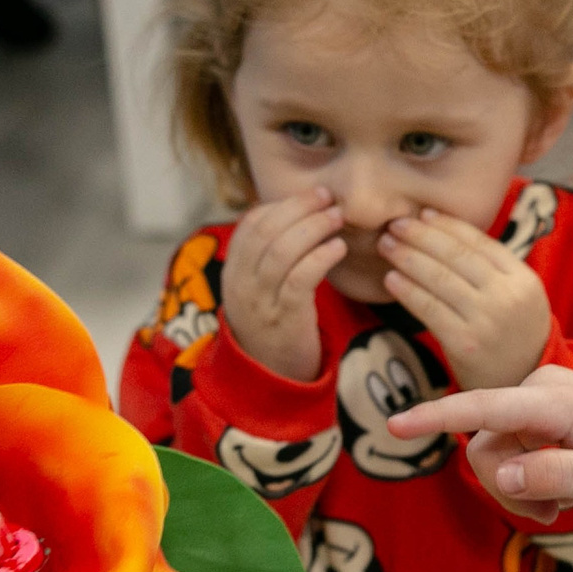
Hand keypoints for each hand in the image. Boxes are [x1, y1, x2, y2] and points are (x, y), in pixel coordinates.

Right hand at [218, 188, 343, 383]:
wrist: (272, 376)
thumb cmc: (275, 321)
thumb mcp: (261, 287)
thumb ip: (271, 253)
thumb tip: (298, 212)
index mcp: (234, 270)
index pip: (252, 223)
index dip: (283, 203)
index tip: (312, 195)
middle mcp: (242, 283)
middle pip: (266, 230)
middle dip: (299, 207)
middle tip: (328, 198)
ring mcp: (261, 302)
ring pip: (282, 250)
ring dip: (313, 227)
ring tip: (337, 218)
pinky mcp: (285, 318)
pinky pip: (300, 278)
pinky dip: (320, 257)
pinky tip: (338, 247)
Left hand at [379, 210, 553, 391]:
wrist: (521, 387)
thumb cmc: (512, 336)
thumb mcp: (518, 298)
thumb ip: (491, 269)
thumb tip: (442, 230)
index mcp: (523, 279)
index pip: (479, 242)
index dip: (446, 225)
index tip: (422, 214)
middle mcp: (507, 296)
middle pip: (456, 255)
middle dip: (420, 236)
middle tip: (393, 224)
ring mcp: (486, 320)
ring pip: (439, 278)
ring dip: (407, 257)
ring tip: (386, 246)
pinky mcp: (464, 344)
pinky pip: (428, 308)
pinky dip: (406, 290)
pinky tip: (390, 279)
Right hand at [389, 365, 572, 521]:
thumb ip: (554, 475)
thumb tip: (503, 475)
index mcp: (556, 402)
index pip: (484, 408)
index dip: (436, 418)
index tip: (394, 426)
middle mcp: (541, 389)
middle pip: (485, 445)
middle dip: (505, 488)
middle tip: (550, 518)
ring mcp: (540, 398)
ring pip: (496, 452)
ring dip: (519, 487)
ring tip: (561, 507)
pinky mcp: (542, 410)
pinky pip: (512, 447)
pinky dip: (529, 476)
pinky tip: (562, 490)